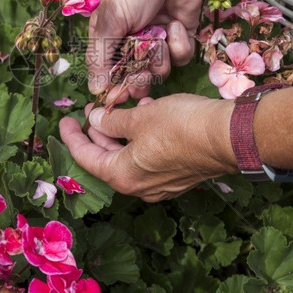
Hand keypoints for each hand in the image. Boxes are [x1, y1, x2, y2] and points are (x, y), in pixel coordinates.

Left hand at [59, 94, 235, 201]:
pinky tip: (148, 115)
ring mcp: (160, 184)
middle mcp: (139, 187)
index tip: (65, 120)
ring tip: (126, 106)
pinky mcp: (178, 176)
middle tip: (94, 109)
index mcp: (123, 176)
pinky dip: (142, 138)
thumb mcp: (139, 117)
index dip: (72, 137)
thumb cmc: (181, 126)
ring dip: (123, 132)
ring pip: (130, 156)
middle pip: (107, 159)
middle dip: (99, 132)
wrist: (228, 137)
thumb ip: (112, 120)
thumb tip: (96, 120)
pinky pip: (149, 158)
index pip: (86, 157)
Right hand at [86, 0, 236, 96]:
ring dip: (160, 58)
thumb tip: (95, 89)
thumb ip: (100, 56)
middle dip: (138, 78)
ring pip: (159, 69)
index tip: (118, 95)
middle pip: (133, 74)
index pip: (106, 69)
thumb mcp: (111, 18)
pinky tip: (176, 24)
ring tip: (160, 39)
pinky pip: (180, 57)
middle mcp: (131, 37)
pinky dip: (179, 44)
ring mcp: (157, 36)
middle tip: (141, 78)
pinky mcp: (181, 34)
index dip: (113, 84)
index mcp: (107, 32)